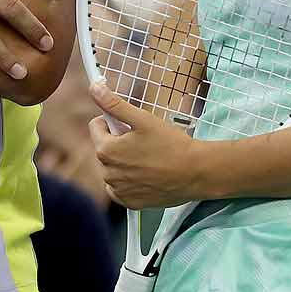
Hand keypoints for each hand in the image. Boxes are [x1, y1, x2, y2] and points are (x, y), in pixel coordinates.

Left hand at [87, 82, 205, 208]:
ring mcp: (119, 190)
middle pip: (105, 148)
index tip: (131, 125)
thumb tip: (94, 88)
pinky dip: (129, 181)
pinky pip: (120, 188)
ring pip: (113, 168)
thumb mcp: (142, 119)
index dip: (113, 122)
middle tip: (144, 142)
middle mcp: (108, 173)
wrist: (197, 172)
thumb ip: (114, 104)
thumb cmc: (172, 144)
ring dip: (124, 162)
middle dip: (119, 142)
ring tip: (149, 158)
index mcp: (106, 150)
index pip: (96, 126)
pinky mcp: (130, 203)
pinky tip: (146, 175)